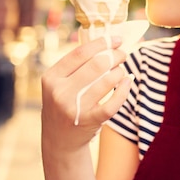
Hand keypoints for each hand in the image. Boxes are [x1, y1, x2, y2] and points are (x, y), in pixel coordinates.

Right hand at [41, 35, 130, 154]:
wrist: (60, 141)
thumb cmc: (64, 103)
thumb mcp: (60, 83)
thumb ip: (76, 64)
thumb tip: (107, 42)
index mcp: (51, 77)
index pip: (80, 53)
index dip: (101, 42)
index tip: (116, 39)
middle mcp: (60, 92)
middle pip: (95, 65)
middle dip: (114, 56)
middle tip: (122, 54)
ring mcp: (74, 108)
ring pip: (106, 81)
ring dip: (119, 71)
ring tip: (121, 70)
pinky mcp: (89, 121)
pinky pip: (113, 102)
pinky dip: (124, 89)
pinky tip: (127, 81)